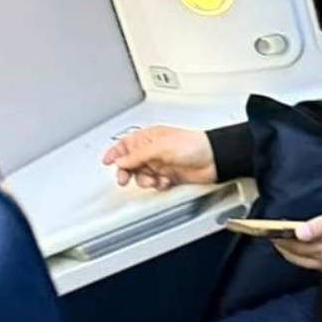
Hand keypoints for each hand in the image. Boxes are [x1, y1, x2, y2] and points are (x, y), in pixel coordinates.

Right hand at [101, 125, 217, 190]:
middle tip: (125, 178)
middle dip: (128, 171)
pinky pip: (156, 182)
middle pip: (131, 162)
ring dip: (145, 179)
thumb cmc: (195, 144)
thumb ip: (138, 155)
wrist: (215, 159)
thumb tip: (121, 160)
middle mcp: (155, 150)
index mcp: (150, 137)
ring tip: (155, 179)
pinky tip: (164, 181)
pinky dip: (158, 184)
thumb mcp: (160, 147)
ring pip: (142, 175)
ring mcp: (162, 163)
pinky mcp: (171, 175)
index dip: (115, 152)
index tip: (106, 161)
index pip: (126, 144)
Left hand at [273, 202, 321, 278]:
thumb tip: (299, 232)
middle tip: (273, 238)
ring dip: (296, 255)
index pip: (297, 247)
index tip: (269, 231)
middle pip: (300, 259)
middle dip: (284, 249)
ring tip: (286, 244)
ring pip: (309, 265)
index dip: (282, 239)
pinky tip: (309, 254)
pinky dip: (310, 261)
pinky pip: (321, 269)